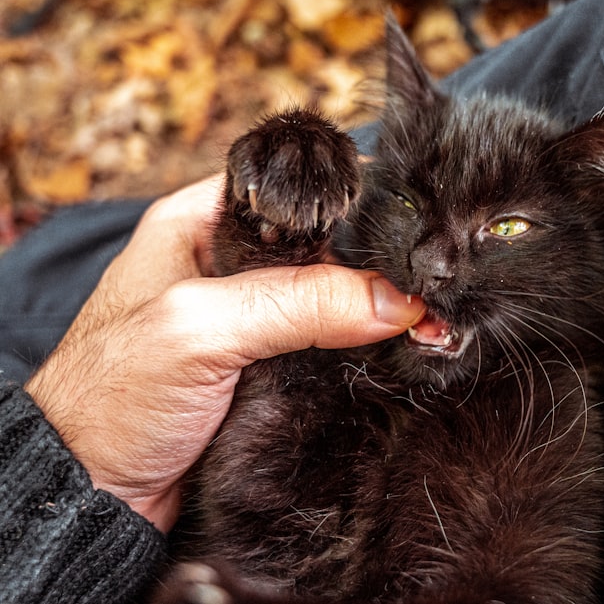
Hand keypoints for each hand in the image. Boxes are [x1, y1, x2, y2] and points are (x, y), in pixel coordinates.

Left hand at [24, 174, 424, 532]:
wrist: (91, 497)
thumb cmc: (108, 401)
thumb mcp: (200, 330)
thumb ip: (297, 304)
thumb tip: (393, 300)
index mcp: (200, 224)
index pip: (293, 192)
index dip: (352, 207)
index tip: (409, 234)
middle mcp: (228, 265)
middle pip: (323, 249)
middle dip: (375, 269)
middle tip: (426, 288)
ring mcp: (249, 321)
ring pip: (331, 302)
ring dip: (374, 315)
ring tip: (426, 323)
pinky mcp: (267, 369)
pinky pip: (328, 350)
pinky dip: (362, 354)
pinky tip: (397, 355)